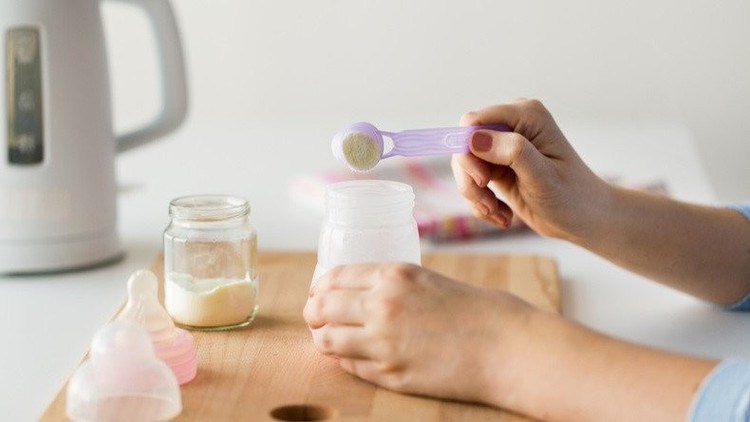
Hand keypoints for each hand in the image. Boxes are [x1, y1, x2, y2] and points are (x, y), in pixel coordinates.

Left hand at [303, 263, 535, 405]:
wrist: (508, 348)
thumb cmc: (478, 311)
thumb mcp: (429, 281)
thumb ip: (393, 286)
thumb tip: (362, 295)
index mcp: (393, 276)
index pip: (333, 278)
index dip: (319, 287)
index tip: (318, 294)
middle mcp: (381, 306)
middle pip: (322, 308)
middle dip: (314, 313)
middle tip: (316, 318)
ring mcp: (383, 343)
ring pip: (327, 342)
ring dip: (324, 340)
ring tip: (329, 340)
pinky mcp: (391, 375)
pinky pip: (350, 367)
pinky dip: (346, 361)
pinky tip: (353, 357)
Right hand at [452, 98, 610, 241]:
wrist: (583, 219)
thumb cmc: (572, 196)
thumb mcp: (543, 176)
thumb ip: (512, 151)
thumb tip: (474, 138)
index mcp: (526, 116)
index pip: (474, 121)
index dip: (467, 149)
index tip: (482, 180)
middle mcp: (511, 125)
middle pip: (464, 144)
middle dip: (471, 178)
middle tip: (489, 205)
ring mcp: (502, 145)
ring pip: (464, 165)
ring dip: (475, 194)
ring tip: (497, 213)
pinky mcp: (496, 165)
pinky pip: (471, 180)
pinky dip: (480, 202)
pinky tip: (501, 214)